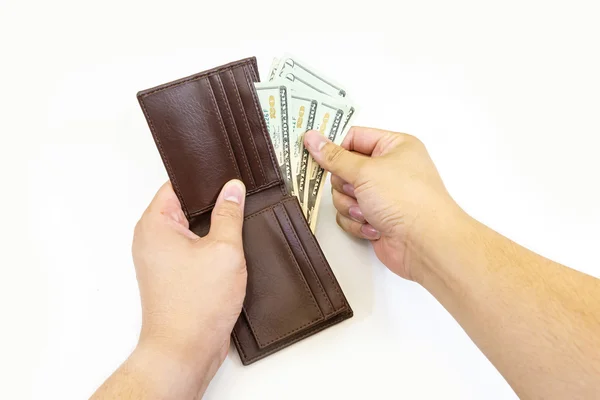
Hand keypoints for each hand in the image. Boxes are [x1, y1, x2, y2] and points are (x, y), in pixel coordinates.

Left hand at [131, 180, 246, 392]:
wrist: (185, 350)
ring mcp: (160, 259)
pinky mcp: (171, 276)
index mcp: (155, 224)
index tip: (228, 176)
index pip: (177, 185)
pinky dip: (209, 247)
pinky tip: (230, 249)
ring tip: (238, 224)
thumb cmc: (197, 305)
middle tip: (239, 199)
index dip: (204, 179)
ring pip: (190, 229)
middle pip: (184, 206)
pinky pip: (191, 249)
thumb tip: (233, 189)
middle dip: (212, 204)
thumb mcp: (224, 250)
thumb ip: (229, 214)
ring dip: (212, 228)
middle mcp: (151, 239)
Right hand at [304, 127, 463, 281]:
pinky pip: (350, 215)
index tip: (318, 157)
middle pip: (344, 169)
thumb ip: (334, 157)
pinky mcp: (376, 217)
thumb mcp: (365, 171)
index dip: (336, 148)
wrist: (424, 244)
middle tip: (356, 190)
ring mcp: (383, 195)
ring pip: (344, 194)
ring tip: (369, 213)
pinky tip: (375, 227)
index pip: (354, 137)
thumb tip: (313, 138)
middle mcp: (389, 168)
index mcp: (394, 146)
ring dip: (351, 206)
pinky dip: (358, 222)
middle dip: (345, 185)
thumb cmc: (405, 200)